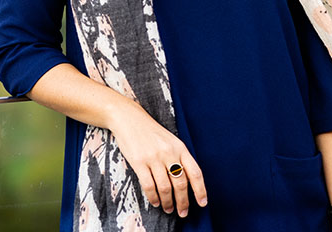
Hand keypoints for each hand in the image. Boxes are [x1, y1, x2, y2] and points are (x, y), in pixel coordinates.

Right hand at [108, 101, 207, 217]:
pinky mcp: (139, 162)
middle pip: (180, 184)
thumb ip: (179, 158)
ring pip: (165, 187)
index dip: (200, 190)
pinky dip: (153, 197)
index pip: (195, 172)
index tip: (203, 203)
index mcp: (180, 148)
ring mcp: (154, 157)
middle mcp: (169, 153)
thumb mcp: (170, 141)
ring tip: (168, 209)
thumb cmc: (151, 132)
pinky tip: (156, 202)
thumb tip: (187, 182)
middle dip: (183, 202)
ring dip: (168, 202)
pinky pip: (149, 185)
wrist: (129, 119)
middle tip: (183, 212)